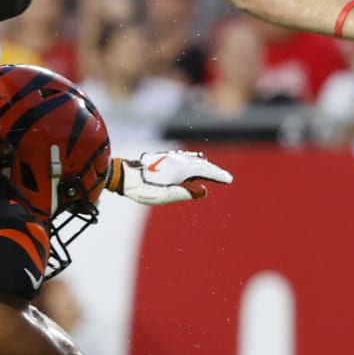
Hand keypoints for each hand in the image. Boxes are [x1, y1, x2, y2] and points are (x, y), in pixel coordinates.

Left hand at [114, 150, 233, 205]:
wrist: (124, 176)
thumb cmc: (143, 189)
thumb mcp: (166, 196)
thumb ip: (186, 193)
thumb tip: (204, 190)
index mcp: (182, 169)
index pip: (206, 171)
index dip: (218, 176)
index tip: (228, 180)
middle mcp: (178, 160)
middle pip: (201, 164)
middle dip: (213, 171)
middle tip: (225, 178)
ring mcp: (170, 158)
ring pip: (192, 160)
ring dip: (204, 166)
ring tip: (212, 172)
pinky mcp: (163, 158)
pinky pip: (184, 158)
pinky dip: (193, 162)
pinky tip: (193, 161)